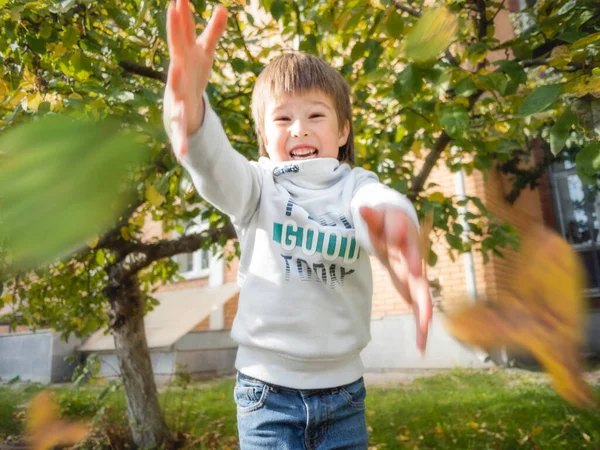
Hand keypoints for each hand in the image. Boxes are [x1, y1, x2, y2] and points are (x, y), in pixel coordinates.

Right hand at [164, 0, 227, 156]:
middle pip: (177, 57)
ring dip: (176, 79)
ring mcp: (176, 99)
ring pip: (175, 91)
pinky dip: (181, 142)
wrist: (180, 111)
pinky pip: (180, 132)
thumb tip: (223, 7)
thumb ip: (212, 33)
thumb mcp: (203, 56)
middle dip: (175, 40)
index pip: (182, 37)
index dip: (180, 19)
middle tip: (174, 20)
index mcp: (183, 62)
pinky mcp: (179, 123)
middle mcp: (177, 78)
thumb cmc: (191, 78)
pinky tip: (182, 153)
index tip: (178, 0)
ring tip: (176, 68)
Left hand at [360, 206, 432, 352]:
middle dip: (424, 302)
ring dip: (423, 320)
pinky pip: (417, 309)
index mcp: (409, 246)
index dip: (413, 262)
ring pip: (422, 301)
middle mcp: (416, 265)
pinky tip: (421, 346)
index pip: (412, 254)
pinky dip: (420, 326)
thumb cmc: (387, 222)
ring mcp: (416, 279)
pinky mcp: (413, 289)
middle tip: (426, 318)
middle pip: (422, 285)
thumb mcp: (378, 218)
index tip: (414, 272)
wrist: (399, 227)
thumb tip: (361, 209)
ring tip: (423, 342)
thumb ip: (371, 216)